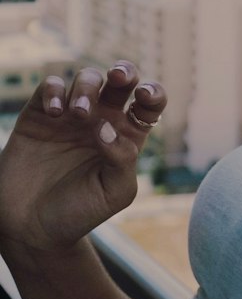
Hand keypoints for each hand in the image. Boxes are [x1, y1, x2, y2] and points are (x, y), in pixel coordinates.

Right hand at [0, 64, 166, 256]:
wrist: (31, 228)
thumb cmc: (79, 212)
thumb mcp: (114, 192)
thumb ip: (122, 159)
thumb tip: (108, 127)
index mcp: (126, 136)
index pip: (148, 104)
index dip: (153, 92)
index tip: (144, 95)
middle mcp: (102, 120)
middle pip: (121, 81)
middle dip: (124, 70)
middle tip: (117, 76)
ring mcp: (71, 115)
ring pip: (87, 78)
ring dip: (87, 86)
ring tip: (79, 112)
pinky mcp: (40, 115)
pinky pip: (51, 86)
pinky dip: (55, 90)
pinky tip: (56, 111)